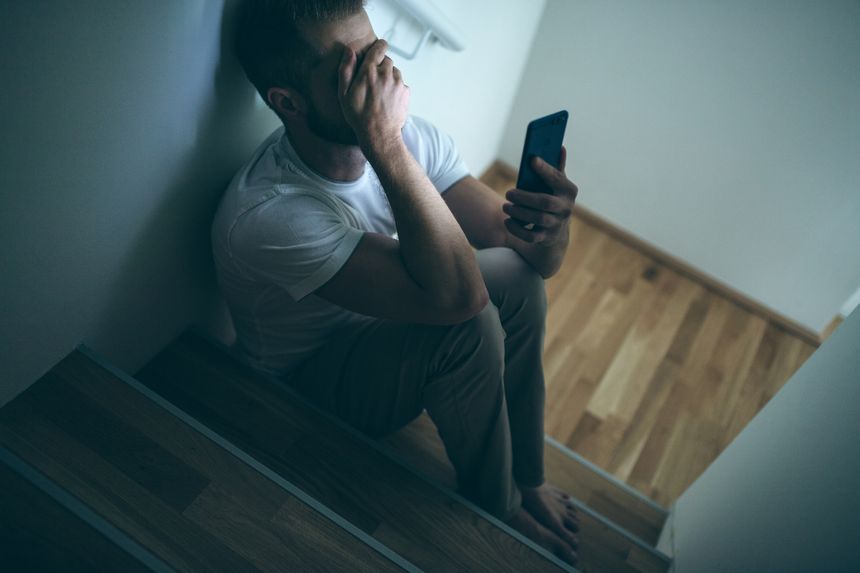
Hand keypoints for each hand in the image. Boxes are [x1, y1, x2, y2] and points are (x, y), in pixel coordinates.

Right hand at [338, 39, 409, 153]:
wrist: (379, 134)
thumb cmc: (358, 116)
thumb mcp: (344, 94)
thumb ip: (346, 69)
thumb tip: (349, 51)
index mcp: (369, 71)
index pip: (379, 47)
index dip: (378, 46)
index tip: (377, 49)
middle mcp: (386, 73)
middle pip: (387, 60)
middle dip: (381, 66)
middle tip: (373, 80)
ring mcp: (398, 83)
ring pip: (395, 72)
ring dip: (389, 77)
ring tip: (380, 92)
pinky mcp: (406, 92)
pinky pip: (401, 84)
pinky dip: (396, 88)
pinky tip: (388, 100)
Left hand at [502, 146, 578, 245]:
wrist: (557, 232)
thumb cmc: (553, 200)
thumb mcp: (557, 185)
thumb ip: (556, 169)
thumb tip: (560, 147)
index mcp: (569, 191)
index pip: (557, 179)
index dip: (545, 169)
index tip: (532, 159)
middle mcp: (566, 208)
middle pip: (545, 202)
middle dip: (525, 197)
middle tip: (509, 193)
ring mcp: (557, 225)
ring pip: (538, 219)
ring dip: (519, 212)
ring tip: (506, 206)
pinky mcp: (546, 238)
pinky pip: (531, 236)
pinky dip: (517, 229)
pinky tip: (508, 221)